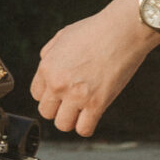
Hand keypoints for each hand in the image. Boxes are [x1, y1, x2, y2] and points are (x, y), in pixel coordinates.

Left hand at [30, 0, 159, 134]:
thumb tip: (46, 66)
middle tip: (73, 101)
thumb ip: (50, 54)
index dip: (50, 94)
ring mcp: (77, 95)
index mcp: (47, 67)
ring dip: (72, 120)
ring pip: (62, 125)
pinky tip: (93, 116)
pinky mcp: (97, 104)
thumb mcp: (63, 36)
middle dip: (58, 108)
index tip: (63, 91)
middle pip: (46, 112)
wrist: (122, 30)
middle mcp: (58, 83)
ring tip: (83, 110)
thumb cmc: (96, 30)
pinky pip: (84, 129)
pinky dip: (87, 127)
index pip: (36, 95)